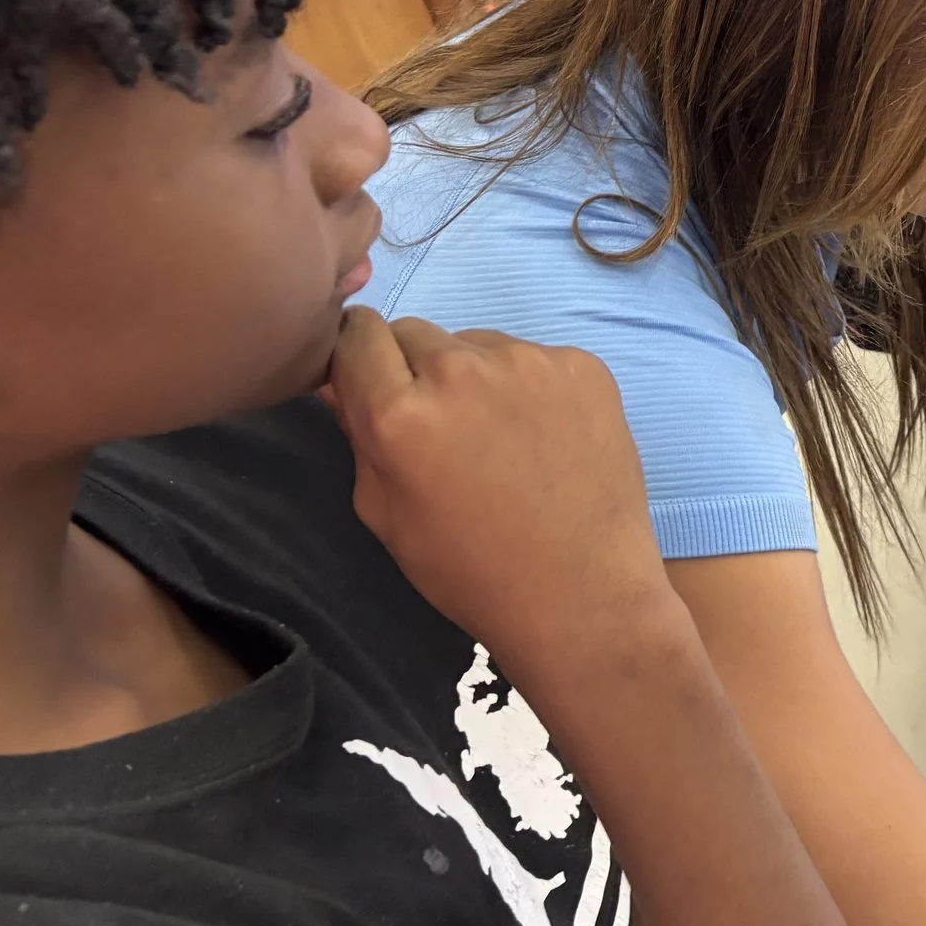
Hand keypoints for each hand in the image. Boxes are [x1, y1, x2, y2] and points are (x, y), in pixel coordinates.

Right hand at [327, 309, 677, 686]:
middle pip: (414, 334)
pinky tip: (543, 438)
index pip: (357, 336)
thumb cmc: (470, 568)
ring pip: (476, 343)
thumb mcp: (384, 512)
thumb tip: (342, 379)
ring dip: (473, 375)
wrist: (582, 591)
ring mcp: (530, 362)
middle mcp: (463, 371)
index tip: (371, 381)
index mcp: (401, 413)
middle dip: (414, 369)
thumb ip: (358, 433)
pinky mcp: (583, 366)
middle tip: (439, 425)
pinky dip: (528, 386)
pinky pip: (533, 358)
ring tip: (499, 439)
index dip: (359, 358)